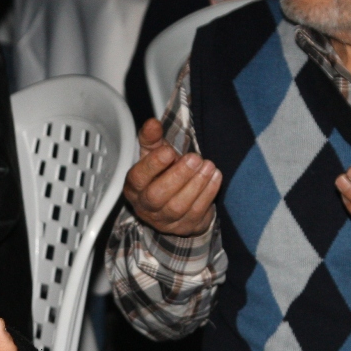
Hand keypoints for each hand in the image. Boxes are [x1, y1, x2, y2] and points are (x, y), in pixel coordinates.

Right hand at [123, 117, 220, 236]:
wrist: (177, 202)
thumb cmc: (162, 174)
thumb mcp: (154, 154)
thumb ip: (152, 138)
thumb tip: (152, 123)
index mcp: (135, 187)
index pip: (138, 178)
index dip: (153, 165)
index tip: (169, 151)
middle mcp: (146, 207)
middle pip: (157, 195)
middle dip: (178, 176)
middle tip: (195, 158)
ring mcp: (165, 221)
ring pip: (178, 206)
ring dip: (196, 184)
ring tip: (208, 166)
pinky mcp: (185, 227)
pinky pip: (197, 212)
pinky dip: (208, 193)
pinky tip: (215, 177)